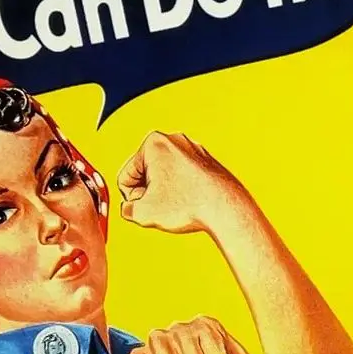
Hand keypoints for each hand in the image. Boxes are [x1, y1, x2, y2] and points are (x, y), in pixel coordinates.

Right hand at [117, 131, 245, 233]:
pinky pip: (183, 179)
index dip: (133, 199)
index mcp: (153, 142)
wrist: (226, 209)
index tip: (151, 205)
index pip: (125, 177)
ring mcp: (192, 149)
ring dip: (166, 194)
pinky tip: (192, 202)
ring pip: (165, 178)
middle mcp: (173, 139)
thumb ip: (127, 210)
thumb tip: (130, 208)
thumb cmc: (188, 206)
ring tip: (180, 205)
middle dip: (150, 193)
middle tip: (166, 206)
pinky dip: (184, 192)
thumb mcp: (143, 214)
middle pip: (145, 175)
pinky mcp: (206, 161)